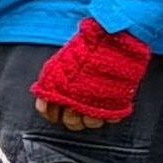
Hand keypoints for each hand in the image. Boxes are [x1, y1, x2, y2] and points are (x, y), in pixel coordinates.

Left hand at [29, 18, 149, 127]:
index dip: (51, 114)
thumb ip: (51, 82)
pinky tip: (108, 106)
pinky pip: (110, 119)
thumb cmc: (86, 48)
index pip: (46, 112)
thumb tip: (46, 101)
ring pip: (90, 123)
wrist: (113, 39)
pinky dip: (109, 115)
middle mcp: (75, 100)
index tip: (56, 113)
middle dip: (73, 119)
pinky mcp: (116, 103)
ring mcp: (96, 103)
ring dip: (91, 118)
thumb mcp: (59, 63)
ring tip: (94, 108)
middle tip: (78, 111)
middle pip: (70, 122)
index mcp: (58, 90)